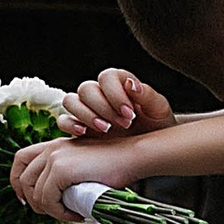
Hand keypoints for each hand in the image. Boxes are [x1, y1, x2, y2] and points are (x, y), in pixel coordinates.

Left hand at [10, 134, 130, 220]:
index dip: (17, 181)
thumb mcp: (84, 163)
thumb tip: (55, 198)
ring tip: (71, 214)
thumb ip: (66, 173)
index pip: (20, 159)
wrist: (133, 155)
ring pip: (36, 194)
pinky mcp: (62, 170)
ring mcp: (55, 158)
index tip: (26, 198)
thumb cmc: (115, 164)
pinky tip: (77, 215)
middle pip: (24, 180)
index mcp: (54, 145)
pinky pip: (49, 200)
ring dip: (52, 211)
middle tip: (53, 212)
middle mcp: (51, 149)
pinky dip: (60, 213)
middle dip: (33, 202)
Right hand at [57, 65, 172, 137]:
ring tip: (106, 129)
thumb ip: (147, 95)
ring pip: (71, 102)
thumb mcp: (159, 109)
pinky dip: (70, 125)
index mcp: (119, 83)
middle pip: (86, 89)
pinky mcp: (80, 127)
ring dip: (85, 115)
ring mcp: (88, 110)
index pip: (106, 76)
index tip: (129, 112)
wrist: (156, 146)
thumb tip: (131, 84)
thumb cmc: (158, 123)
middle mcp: (100, 93)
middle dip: (103, 107)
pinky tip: (85, 133)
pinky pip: (64, 121)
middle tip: (123, 124)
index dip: (115, 93)